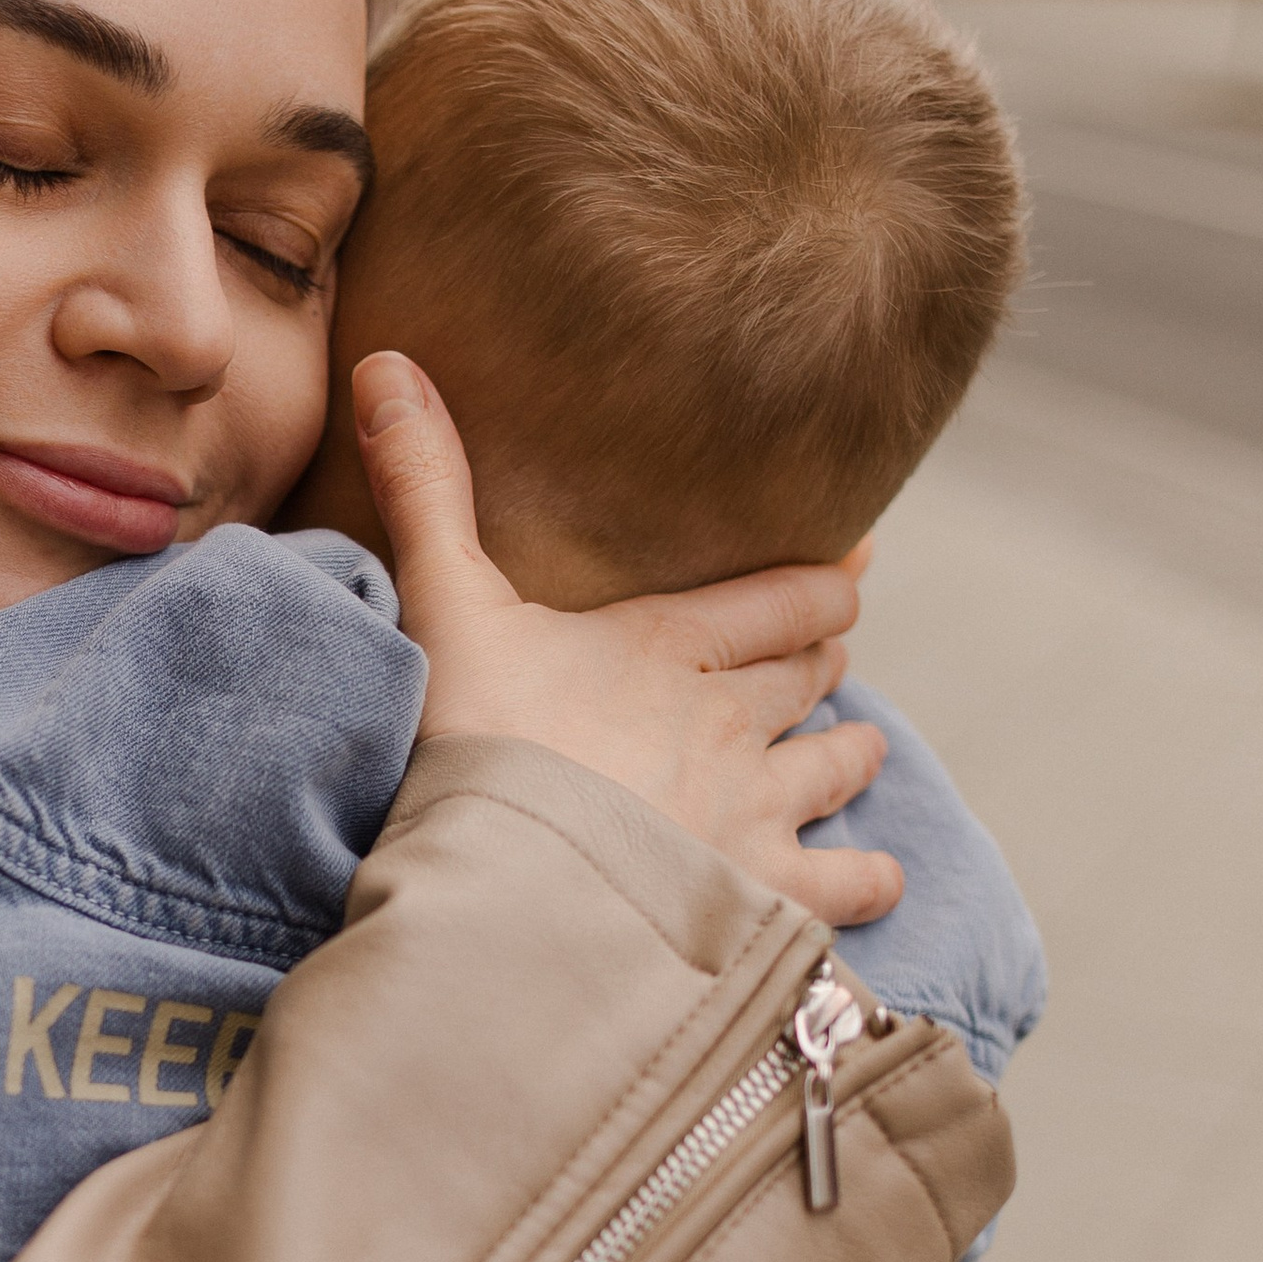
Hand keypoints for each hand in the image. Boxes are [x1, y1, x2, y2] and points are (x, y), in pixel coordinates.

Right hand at [352, 355, 900, 928]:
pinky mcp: (758, 897)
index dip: (821, 582)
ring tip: (858, 749)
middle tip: (827, 657)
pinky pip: (841, 883)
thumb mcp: (441, 603)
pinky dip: (864, 877)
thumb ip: (425, 488)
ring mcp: (751, 812)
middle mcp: (730, 721)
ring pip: (834, 766)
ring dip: (847, 753)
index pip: (780, 597)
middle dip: (819, 662)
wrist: (500, 884)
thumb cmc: (464, 741)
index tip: (852, 569)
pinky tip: (877, 879)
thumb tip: (386, 364)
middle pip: (806, 676)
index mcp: (667, 645)